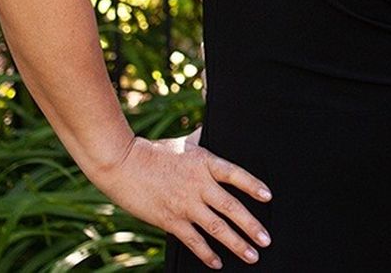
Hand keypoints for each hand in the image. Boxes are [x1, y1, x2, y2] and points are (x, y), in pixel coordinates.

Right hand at [93, 133, 271, 268]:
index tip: (268, 196)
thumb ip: (200, 142)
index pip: (235, 174)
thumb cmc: (152, 152)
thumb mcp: (182, 144)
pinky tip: (217, 262)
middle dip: (251, 225)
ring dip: (236, 244)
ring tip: (251, 255)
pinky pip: (193, 240)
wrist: (122, 164)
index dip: (253, 185)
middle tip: (265, 239)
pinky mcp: (170, 220)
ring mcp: (185, 204)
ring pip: (217, 228)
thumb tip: (209, 131)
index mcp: (204, 163)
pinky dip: (207, 253)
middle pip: (231, 207)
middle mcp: (199, 185)